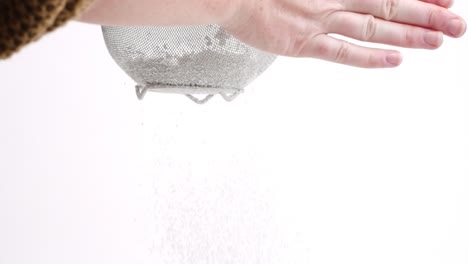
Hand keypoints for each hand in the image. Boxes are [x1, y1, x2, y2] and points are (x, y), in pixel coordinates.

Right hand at [223, 0, 466, 67]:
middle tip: (456, 25)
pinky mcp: (302, 43)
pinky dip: (369, 57)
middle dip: (427, 16)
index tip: (444, 0)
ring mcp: (319, 21)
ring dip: (408, 35)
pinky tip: (394, 61)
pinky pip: (342, 52)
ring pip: (373, 28)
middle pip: (389, 6)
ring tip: (438, 42)